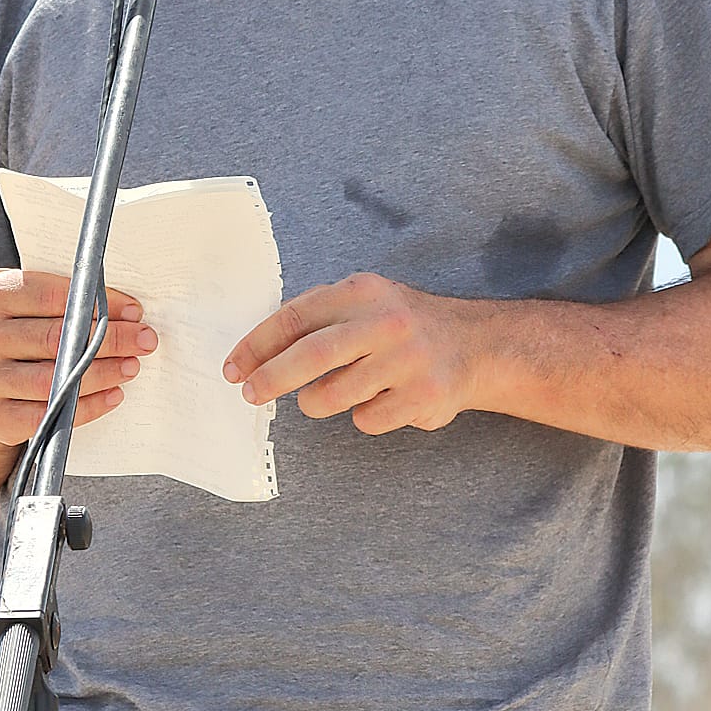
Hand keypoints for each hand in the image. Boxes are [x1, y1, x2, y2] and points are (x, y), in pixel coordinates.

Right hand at [0, 269, 157, 446]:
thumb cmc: (13, 331)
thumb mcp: (25, 302)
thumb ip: (65, 299)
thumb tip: (126, 311)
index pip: (53, 296)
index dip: (99, 303)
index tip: (134, 311)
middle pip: (56, 338)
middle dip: (111, 339)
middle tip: (145, 339)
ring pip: (53, 378)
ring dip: (103, 373)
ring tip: (132, 366)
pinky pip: (47, 414)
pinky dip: (86, 406)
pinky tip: (112, 395)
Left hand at [222, 272, 484, 435]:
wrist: (476, 345)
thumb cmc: (403, 324)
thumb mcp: (366, 300)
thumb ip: (319, 314)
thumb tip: (257, 348)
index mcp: (363, 291)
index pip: (296, 316)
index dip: (258, 345)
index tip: (234, 368)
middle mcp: (386, 321)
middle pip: (313, 355)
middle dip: (272, 378)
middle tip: (250, 394)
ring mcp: (407, 360)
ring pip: (334, 395)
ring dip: (317, 402)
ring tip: (324, 396)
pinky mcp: (422, 397)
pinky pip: (367, 419)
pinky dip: (361, 416)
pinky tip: (380, 400)